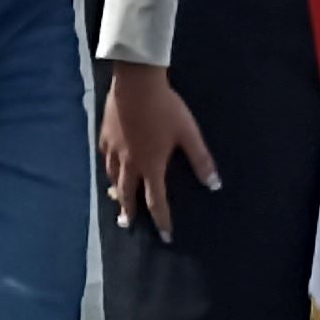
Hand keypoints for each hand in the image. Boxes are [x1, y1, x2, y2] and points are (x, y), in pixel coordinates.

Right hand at [99, 63, 221, 237]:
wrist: (136, 83)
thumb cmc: (166, 108)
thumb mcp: (188, 133)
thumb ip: (201, 160)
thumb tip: (214, 185)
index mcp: (151, 165)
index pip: (157, 201)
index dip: (162, 220)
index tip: (165, 236)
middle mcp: (129, 163)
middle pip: (127, 194)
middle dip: (129, 211)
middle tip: (127, 224)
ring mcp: (114, 149)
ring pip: (112, 177)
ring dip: (115, 192)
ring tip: (115, 199)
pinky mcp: (104, 135)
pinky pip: (105, 158)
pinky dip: (107, 168)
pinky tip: (108, 166)